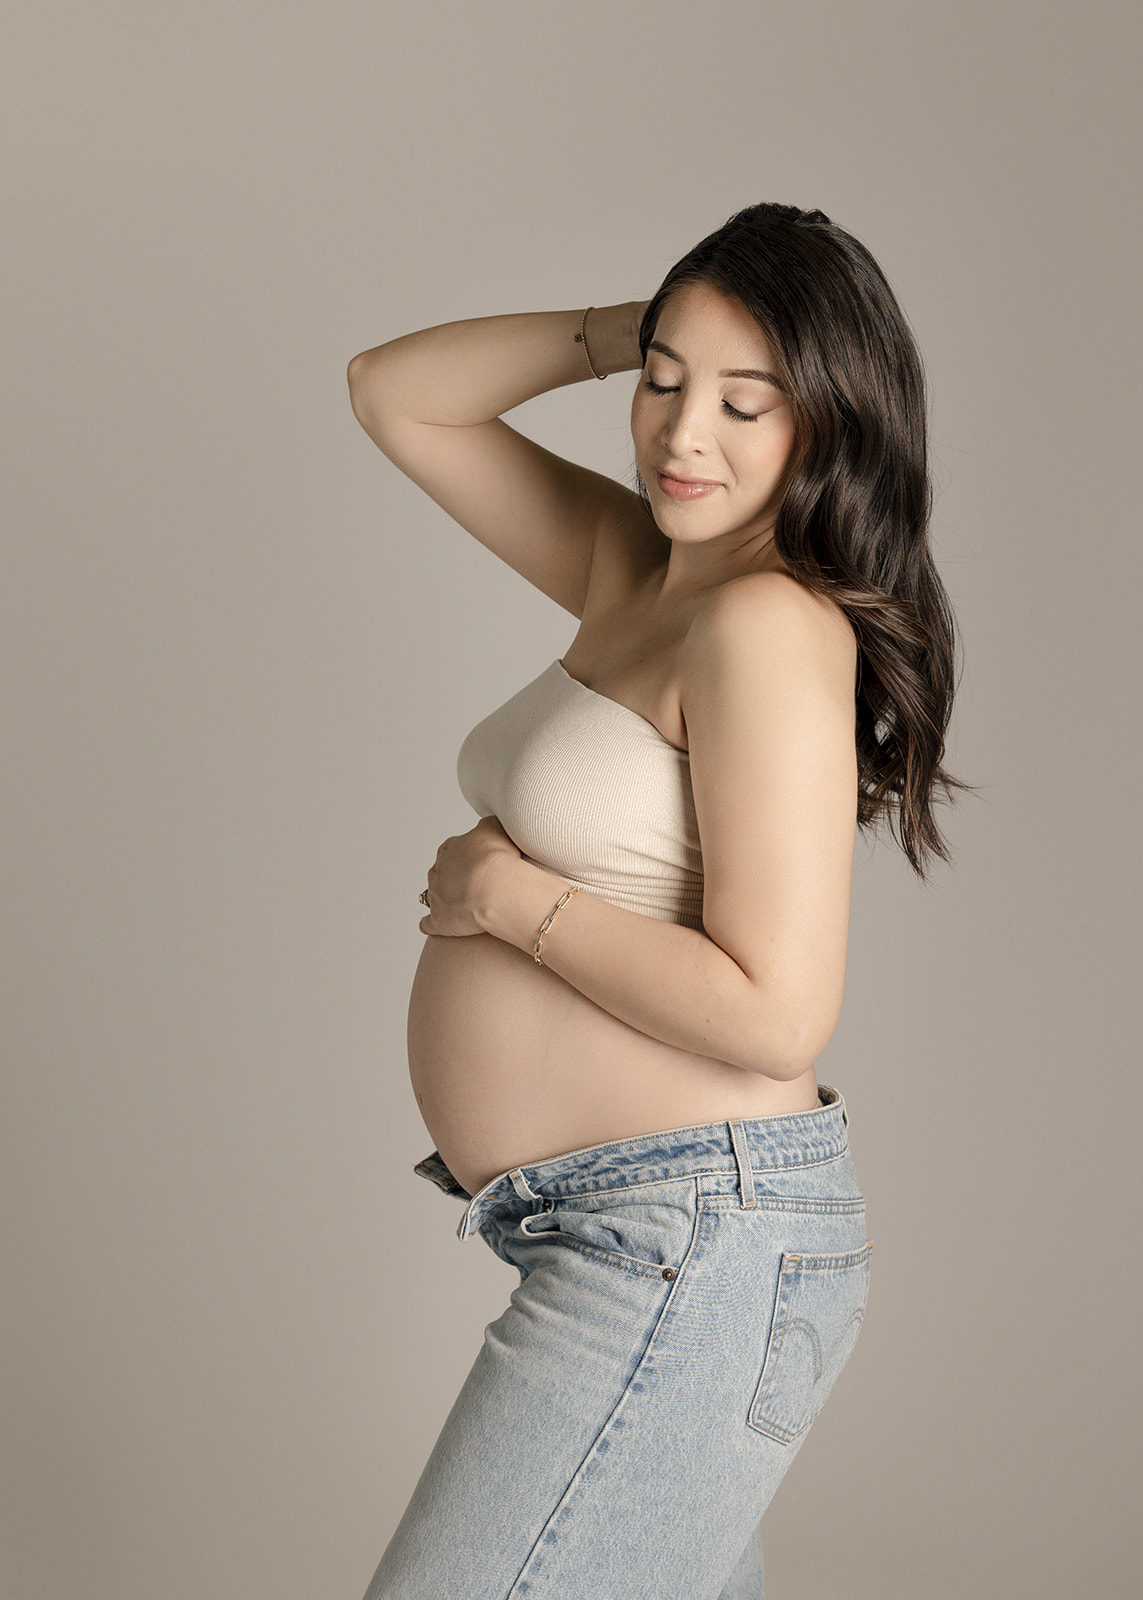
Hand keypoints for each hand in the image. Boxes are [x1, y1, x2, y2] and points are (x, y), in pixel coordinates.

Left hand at [418, 816, 522, 937]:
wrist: (495, 887)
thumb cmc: (499, 858)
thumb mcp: (495, 828)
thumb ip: (487, 825)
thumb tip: (485, 826)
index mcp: (451, 850)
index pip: (449, 850)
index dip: (460, 856)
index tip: (470, 861)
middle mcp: (439, 872)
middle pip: (439, 873)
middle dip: (449, 878)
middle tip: (466, 884)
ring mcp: (436, 897)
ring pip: (432, 896)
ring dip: (441, 900)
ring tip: (456, 906)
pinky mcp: (439, 921)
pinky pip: (429, 923)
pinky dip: (431, 924)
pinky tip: (437, 927)